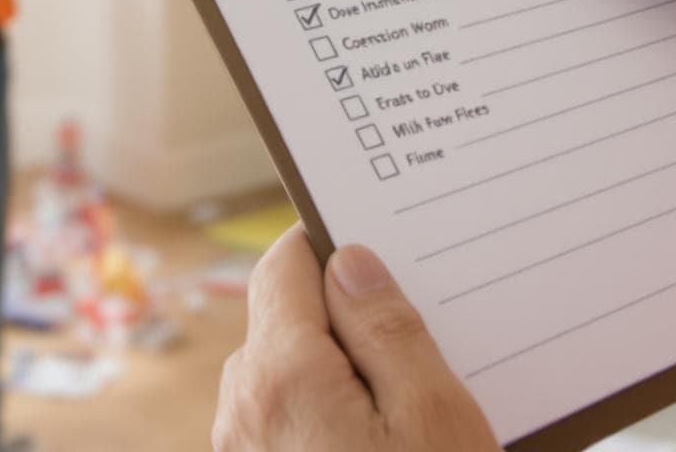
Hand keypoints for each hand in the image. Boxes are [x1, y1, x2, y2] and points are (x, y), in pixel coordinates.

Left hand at [214, 228, 498, 451]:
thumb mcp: (433, 417)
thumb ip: (389, 331)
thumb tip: (351, 262)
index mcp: (281, 376)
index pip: (286, 265)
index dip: (333, 245)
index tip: (383, 243)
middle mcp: (243, 409)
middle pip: (287, 321)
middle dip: (348, 317)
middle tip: (419, 331)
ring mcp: (243, 449)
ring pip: (287, 374)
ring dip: (339, 372)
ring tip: (408, 398)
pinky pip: (287, 419)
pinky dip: (326, 413)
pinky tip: (382, 438)